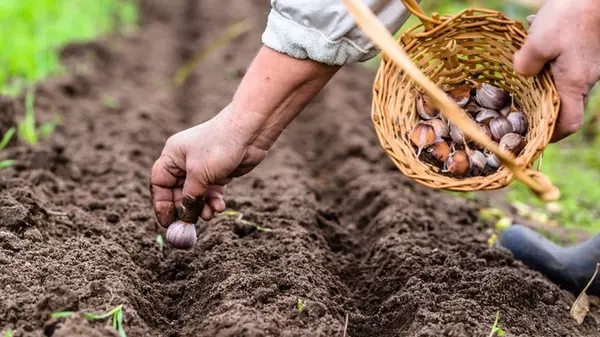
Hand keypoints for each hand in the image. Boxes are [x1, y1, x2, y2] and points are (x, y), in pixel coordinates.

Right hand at [150, 107, 266, 227]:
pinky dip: (214, 201)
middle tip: (190, 225)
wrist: (250, 132)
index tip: (167, 222)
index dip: (161, 203)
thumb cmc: (219, 147)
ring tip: (209, 215)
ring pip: (196, 195)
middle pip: (177, 192)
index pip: (159, 183)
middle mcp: (185, 162)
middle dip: (185, 209)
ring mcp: (202, 168)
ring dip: (201, 207)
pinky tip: (220, 207)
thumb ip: (190, 198)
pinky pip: (211, 193)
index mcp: (172, 156)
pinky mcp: (218, 173)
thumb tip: (184, 218)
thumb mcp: (199, 175)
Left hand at [513, 0, 599, 141]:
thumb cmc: (572, 15)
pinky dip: (549, 64)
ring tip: (522, 73)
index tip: (535, 136)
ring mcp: (588, 66)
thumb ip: (525, 63)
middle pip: (564, 106)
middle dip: (542, 109)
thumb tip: (519, 73)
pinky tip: (534, 48)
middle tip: (518, 108)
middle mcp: (585, 79)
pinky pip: (566, 67)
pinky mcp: (586, 52)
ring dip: (543, 83)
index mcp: (574, 83)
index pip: (569, 124)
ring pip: (563, 84)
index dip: (553, 135)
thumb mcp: (539, 41)